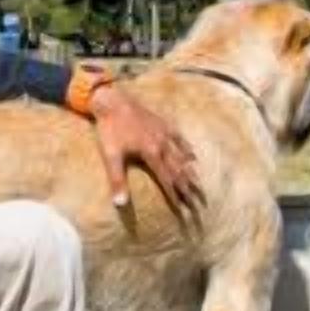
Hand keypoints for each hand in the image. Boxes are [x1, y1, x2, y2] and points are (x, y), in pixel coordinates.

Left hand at [90, 82, 201, 216]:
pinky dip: (187, 150)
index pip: (167, 180)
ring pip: (183, 157)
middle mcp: (163, 144)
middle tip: (198, 204)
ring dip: (191, 173)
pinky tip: (193, 157)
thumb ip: (117, 180)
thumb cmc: (110, 128)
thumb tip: (120, 204)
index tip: (183, 211)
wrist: (113, 100)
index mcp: (152, 153)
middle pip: (179, 170)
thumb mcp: (111, 156)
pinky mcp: (163, 124)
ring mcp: (165, 133)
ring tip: (199, 186)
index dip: (175, 196)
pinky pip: (180, 139)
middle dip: (188, 189)